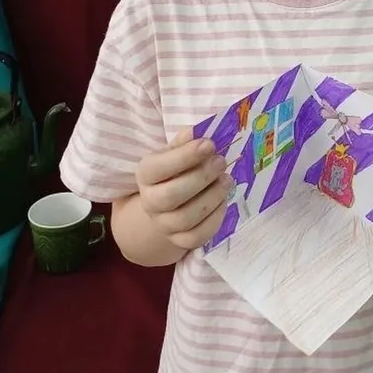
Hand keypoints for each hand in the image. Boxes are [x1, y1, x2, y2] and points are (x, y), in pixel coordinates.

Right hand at [136, 129, 232, 251]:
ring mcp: (164, 224)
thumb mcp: (175, 152)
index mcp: (145, 174)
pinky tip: (223, 200)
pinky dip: (215, 218)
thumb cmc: (175, 171)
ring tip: (226, 180)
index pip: (158, 167)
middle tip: (221, 162)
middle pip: (171, 196)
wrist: (166, 205)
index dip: (185, 156)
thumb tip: (197, 131)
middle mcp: (150, 202)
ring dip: (211, 197)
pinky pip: (198, 236)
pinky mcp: (180, 241)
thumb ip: (185, 142)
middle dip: (200, 177)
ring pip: (186, 218)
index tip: (209, 144)